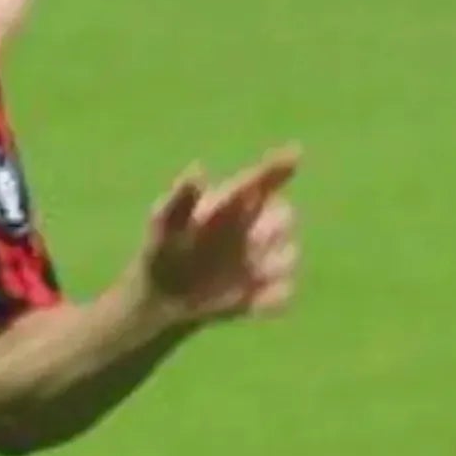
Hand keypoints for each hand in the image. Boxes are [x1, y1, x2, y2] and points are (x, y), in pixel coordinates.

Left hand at [141, 147, 300, 325]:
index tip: (295, 155)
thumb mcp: (164, 224)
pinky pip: (283, 293)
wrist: (161, 298)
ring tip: (228, 277)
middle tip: (238, 241)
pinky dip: (267, 297)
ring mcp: (265, 259)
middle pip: (285, 217)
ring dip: (266, 264)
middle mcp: (257, 227)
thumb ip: (180, 199)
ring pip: (288, 255)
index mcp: (235, 204)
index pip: (264, 180)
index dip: (280, 167)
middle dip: (266, 228)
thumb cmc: (163, 250)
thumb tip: (197, 169)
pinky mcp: (266, 292)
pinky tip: (237, 300)